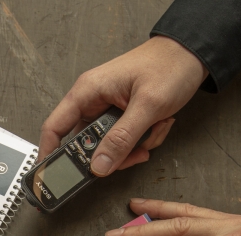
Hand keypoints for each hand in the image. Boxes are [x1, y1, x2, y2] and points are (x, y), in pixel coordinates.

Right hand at [39, 36, 207, 173]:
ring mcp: (109, 110)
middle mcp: (94, 101)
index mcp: (88, 92)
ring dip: (134, 146)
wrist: (193, 54)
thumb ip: (122, 139)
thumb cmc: (169, 65)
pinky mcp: (123, 116)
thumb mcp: (147, 105)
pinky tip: (159, 124)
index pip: (55, 127)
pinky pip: (125, 141)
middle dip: (112, 154)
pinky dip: (144, 139)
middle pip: (87, 144)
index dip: (48, 153)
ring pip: (110, 147)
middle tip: (131, 154)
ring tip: (154, 128)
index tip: (48, 176)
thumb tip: (99, 167)